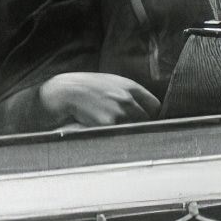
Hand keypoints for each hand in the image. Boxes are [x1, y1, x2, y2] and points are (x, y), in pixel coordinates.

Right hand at [38, 72, 159, 126]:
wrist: (66, 91)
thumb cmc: (88, 87)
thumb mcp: (112, 82)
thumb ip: (129, 93)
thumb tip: (144, 108)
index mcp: (130, 87)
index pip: (155, 106)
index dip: (152, 115)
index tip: (148, 120)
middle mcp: (127, 99)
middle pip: (146, 120)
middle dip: (140, 125)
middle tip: (131, 130)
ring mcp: (118, 112)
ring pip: (134, 129)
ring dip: (128, 133)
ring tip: (117, 133)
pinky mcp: (108, 125)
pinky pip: (119, 136)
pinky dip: (116, 138)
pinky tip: (107, 134)